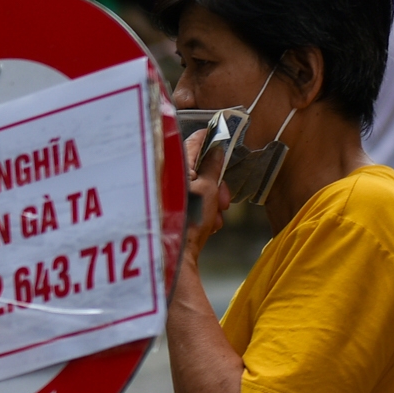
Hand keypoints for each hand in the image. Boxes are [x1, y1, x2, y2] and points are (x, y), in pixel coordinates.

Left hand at [178, 128, 232, 269]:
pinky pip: (193, 203)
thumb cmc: (190, 219)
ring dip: (213, 202)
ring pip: (200, 188)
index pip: (193, 141)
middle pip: (200, 169)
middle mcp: (170, 177)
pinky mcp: (172, 210)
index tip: (221, 137)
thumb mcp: (208, 189)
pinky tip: (208, 226)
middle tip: (224, 200)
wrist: (177, 255)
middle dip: (217, 184)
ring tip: (216, 218)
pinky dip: (204, 212)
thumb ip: (213, 167)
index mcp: (176, 166)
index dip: (209, 138)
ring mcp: (170, 194)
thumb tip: (217, 150)